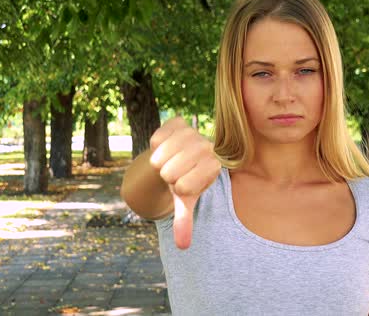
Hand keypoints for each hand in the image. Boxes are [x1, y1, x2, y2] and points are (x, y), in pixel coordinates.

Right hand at [149, 116, 220, 249]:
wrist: (180, 156)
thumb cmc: (185, 180)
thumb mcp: (185, 200)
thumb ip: (184, 221)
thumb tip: (182, 246)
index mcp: (213, 167)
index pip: (182, 187)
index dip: (177, 188)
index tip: (185, 182)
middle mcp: (207, 147)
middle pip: (169, 172)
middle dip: (167, 176)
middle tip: (176, 171)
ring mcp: (192, 132)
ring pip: (159, 157)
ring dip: (160, 161)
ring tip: (171, 159)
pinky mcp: (177, 122)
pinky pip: (155, 139)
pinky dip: (155, 146)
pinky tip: (166, 146)